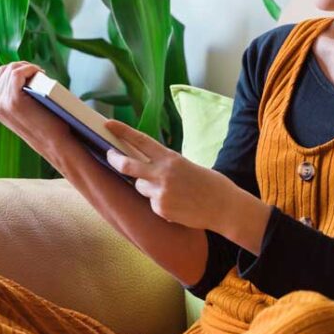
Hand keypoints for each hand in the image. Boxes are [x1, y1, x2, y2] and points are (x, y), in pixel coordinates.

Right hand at [0, 61, 68, 150]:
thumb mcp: (23, 108)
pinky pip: (17, 73)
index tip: (30, 72)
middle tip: (38, 72)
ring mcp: (1, 102)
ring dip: (27, 67)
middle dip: (22, 66)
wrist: (53, 142)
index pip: (0, 75)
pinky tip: (39, 72)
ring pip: (11, 69)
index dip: (16, 69)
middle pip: (5, 69)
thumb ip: (14, 94)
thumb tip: (16, 70)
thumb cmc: (42, 124)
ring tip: (40, 73)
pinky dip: (29, 69)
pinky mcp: (13, 100)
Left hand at [103, 118, 236, 230]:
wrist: (225, 208)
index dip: (122, 131)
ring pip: (140, 187)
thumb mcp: (187, 166)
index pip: (141, 141)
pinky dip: (160, 204)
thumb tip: (146, 166)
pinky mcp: (161, 209)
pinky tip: (178, 205)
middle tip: (109, 155)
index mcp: (171, 158)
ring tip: (172, 191)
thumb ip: (166, 165)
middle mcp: (163, 174)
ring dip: (147, 187)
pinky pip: (151, 203)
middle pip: (127, 165)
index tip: (108, 124)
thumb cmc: (210, 184)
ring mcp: (160, 193)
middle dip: (114, 159)